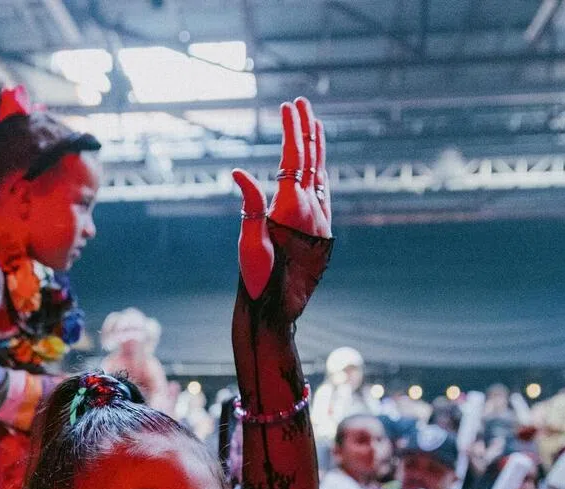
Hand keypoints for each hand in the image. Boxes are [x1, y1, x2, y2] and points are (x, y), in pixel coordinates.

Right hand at [233, 98, 330, 297]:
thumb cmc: (259, 279)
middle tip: (302, 103)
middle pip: (312, 159)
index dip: (292, 129)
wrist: (278, 310)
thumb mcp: (248, 241)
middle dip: (306, 128)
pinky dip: (321, 172)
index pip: (294, 157)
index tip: (288, 106)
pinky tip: (319, 168)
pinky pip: (324, 193)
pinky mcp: (322, 232)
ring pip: (322, 174)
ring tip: (315, 125)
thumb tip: (239, 174)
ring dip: (318, 148)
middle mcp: (312, 209)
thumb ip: (249, 205)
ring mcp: (321, 220)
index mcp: (293, 207)